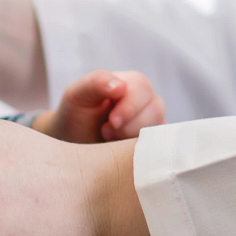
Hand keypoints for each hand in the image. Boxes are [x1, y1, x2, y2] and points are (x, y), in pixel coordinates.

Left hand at [37, 70, 164, 142]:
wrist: (72, 149)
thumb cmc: (75, 118)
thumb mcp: (76, 96)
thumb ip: (95, 82)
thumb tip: (121, 86)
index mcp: (128, 83)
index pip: (142, 87)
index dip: (130, 105)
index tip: (111, 122)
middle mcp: (144, 102)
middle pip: (156, 107)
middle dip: (131, 125)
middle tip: (106, 134)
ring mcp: (152, 123)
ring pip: (160, 128)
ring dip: (136, 139)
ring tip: (112, 142)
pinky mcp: (154, 144)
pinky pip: (163, 147)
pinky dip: (146, 151)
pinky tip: (126, 154)